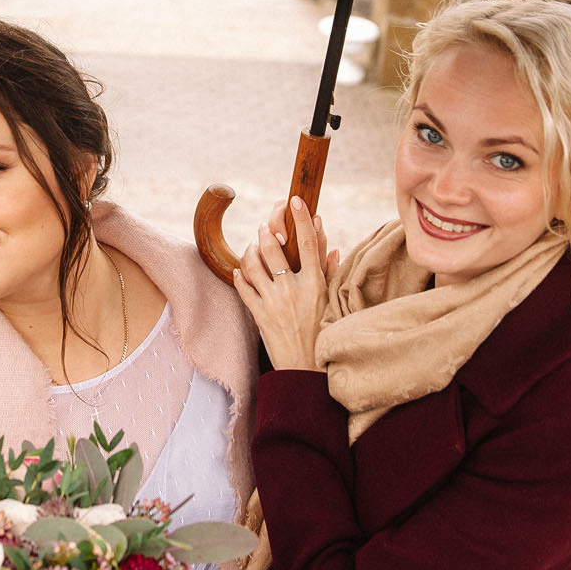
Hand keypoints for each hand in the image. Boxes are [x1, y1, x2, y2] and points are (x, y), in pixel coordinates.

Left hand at [231, 197, 338, 371]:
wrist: (307, 370)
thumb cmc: (324, 333)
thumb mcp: (331, 301)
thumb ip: (329, 269)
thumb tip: (329, 243)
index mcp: (316, 284)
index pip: (308, 243)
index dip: (301, 218)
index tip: (295, 200)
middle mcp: (293, 290)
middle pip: (273, 248)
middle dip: (266, 230)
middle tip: (266, 226)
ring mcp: (274, 302)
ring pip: (253, 263)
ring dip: (250, 249)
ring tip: (253, 246)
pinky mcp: (259, 315)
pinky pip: (243, 287)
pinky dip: (239, 274)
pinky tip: (241, 270)